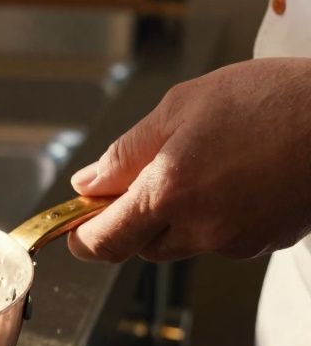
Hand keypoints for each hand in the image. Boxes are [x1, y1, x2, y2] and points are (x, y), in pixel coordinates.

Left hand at [69, 58, 310, 261]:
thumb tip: (87, 184)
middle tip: (148, 172)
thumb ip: (126, 154)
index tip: (74, 223)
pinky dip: (217, 213)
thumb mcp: (181, 108)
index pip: (103, 242)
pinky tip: (239, 174)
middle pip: (141, 245)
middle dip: (133, 217)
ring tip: (208, 160)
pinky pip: (223, 237)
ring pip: (183, 240)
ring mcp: (238, 241)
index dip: (81, 237)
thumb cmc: (272, 101)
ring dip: (178, 214)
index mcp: (169, 194)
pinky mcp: (267, 243)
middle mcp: (201, 228)